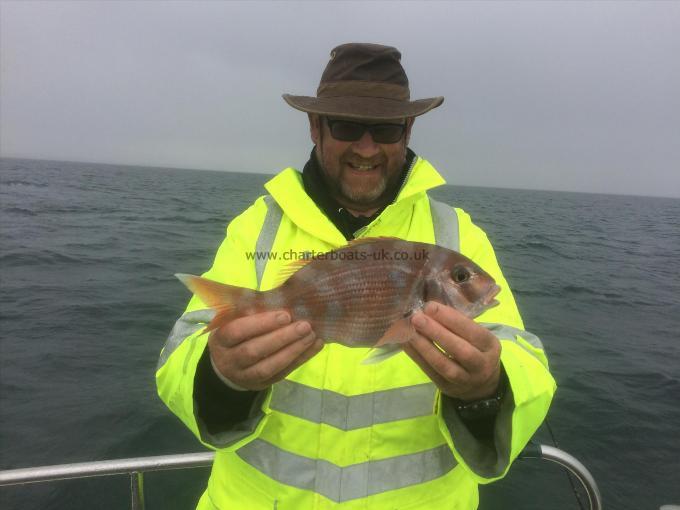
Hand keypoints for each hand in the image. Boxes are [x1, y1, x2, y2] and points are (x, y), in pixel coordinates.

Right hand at [208, 310, 322, 390]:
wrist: (226, 368)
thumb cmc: (234, 334)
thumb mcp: (233, 321)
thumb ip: (249, 310)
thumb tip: (280, 295)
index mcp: (221, 340)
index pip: (237, 331)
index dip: (261, 324)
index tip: (285, 314)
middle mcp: (231, 360)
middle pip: (255, 351)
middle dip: (282, 338)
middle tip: (304, 325)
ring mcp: (246, 376)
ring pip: (270, 366)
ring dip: (294, 350)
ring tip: (312, 335)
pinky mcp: (263, 384)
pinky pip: (284, 373)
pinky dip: (301, 358)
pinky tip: (315, 345)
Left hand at [403, 301, 500, 400]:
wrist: (481, 385)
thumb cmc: (475, 349)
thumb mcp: (477, 336)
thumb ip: (458, 323)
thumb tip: (429, 308)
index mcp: (490, 345)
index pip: (472, 331)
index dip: (451, 319)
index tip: (430, 306)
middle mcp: (481, 364)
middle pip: (459, 350)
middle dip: (436, 332)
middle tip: (416, 318)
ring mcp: (465, 379)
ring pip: (443, 364)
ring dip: (424, 346)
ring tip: (409, 331)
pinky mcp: (447, 387)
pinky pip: (430, 373)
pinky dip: (417, 357)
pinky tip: (406, 343)